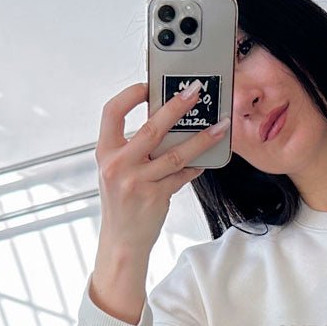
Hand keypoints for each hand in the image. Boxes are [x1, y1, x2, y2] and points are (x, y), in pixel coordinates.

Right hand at [94, 80, 217, 256]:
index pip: (112, 112)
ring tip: (220, 126)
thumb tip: (165, 121)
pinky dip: (196, 166)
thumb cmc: (121, 202)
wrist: (121, 241)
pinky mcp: (156, 197)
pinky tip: (207, 159)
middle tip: (196, 92)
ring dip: (202, 138)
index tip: (150, 84)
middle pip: (151, 128)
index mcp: (105, 152)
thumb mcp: (116, 170)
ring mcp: (138, 182)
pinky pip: (182, 176)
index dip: (130, 94)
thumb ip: (131, 148)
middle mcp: (119, 165)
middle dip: (177, 106)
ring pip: (176, 154)